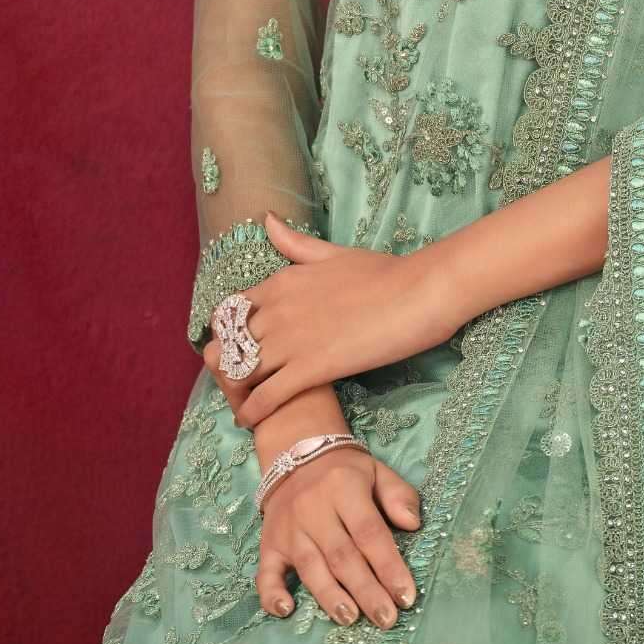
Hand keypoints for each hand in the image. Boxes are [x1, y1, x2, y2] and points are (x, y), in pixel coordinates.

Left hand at [202, 211, 468, 428]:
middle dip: (224, 368)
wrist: (419, 292)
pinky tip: (251, 422)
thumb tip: (267, 222)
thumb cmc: (384, 273)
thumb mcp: (332, 253)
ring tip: (242, 405)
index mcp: (279, 282)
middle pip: (225, 346)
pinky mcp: (311, 368)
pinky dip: (253, 412)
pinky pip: (266, 397)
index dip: (226, 335)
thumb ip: (296, 244)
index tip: (235, 350)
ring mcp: (291, 340)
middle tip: (236, 385)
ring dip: (235, 393)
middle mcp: (276, 311)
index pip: (228, 312)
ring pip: (238, 374)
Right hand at [255, 444, 421, 629]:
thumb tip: (413, 524)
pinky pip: (266, 571)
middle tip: (386, 619)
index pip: (369, 533)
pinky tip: (284, 611)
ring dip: (330, 596)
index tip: (406, 596)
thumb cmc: (344, 473)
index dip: (388, 567)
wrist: (293, 455)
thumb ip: (398, 496)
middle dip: (366, 591)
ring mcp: (288, 530)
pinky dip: (271, 593)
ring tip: (350, 619)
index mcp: (343, 488)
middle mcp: (312, 510)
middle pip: (342, 557)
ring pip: (310, 567)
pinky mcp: (269, 544)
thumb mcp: (378, 472)